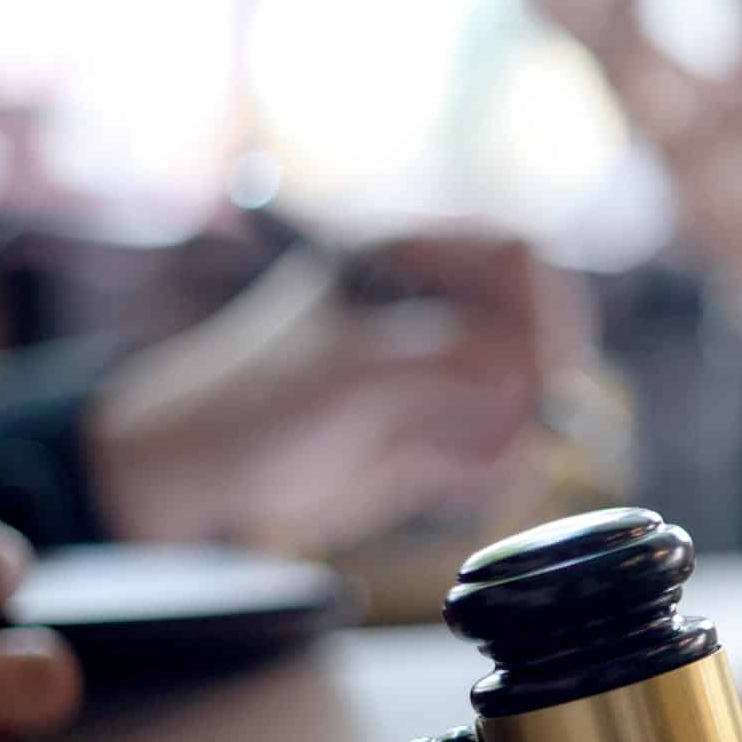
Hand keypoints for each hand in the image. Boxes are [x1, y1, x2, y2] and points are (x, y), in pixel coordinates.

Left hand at [85, 231, 593, 547]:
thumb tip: (528, 376)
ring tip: (443, 464)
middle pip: (540, 331)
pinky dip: (491, 470)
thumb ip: (447, 361)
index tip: (541, 377)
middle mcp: (435, 308)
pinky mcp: (441, 431)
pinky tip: (437, 482)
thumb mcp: (350, 374)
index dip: (544, 313)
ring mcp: (443, 372)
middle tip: (506, 434)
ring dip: (510, 438)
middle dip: (530, 389)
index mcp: (406, 258)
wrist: (197, 478)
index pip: (519, 260)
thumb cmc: (248, 403)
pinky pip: (505, 447)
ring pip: (531, 397)